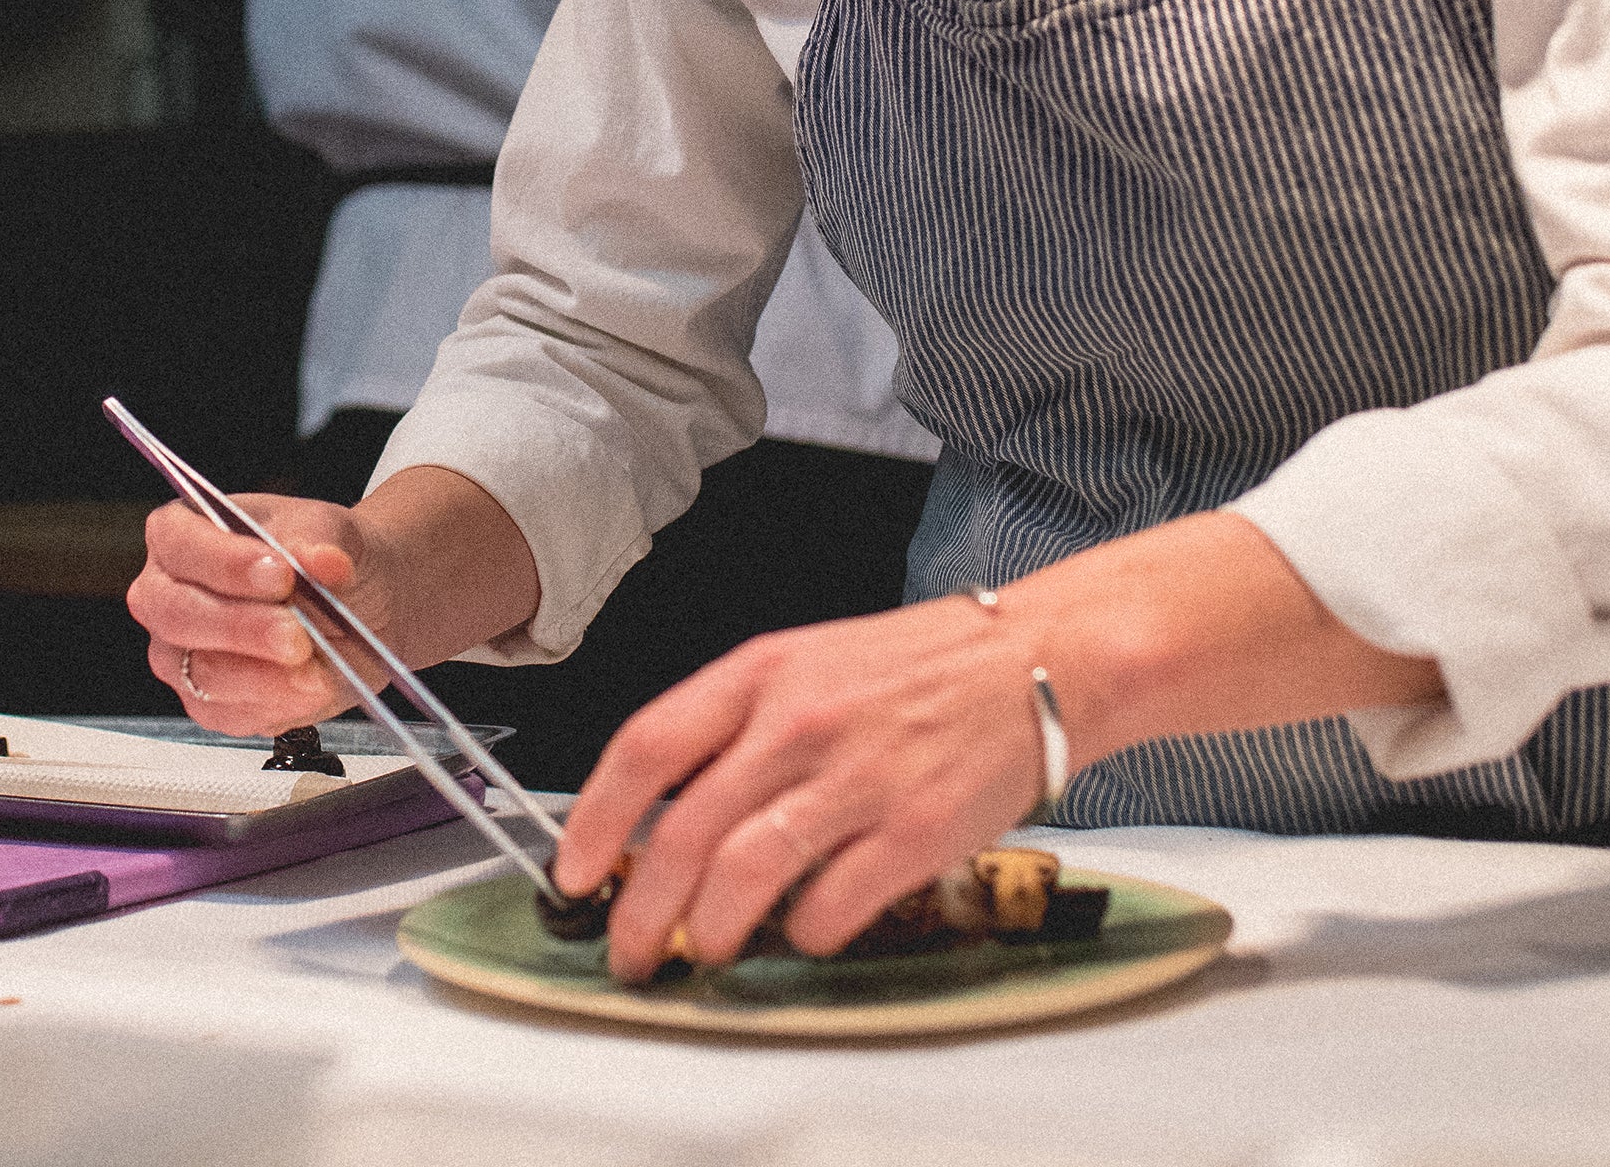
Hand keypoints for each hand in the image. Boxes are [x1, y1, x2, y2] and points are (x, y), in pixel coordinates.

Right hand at [120, 463, 546, 741]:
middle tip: (300, 633)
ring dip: (255, 673)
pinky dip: (266, 709)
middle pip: (169, 612)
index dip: (221, 561)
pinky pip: (221, 715)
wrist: (368, 601)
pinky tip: (307, 693)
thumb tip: (326, 561)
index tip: (280, 572)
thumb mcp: (346, 539)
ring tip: (316, 664)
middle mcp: (174, 593)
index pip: (175, 541)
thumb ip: (331, 545)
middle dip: (237, 627)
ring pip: (191, 670)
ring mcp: (187, 652)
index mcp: (190, 534)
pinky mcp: (212, 699)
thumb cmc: (344, 559)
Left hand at [553, 595, 1047, 983]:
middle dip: (642, 909)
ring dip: (709, 930)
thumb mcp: (805, 662)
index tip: (573, 872)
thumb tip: (666, 811)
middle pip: (685, 831)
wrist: (1035, 659)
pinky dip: (803, 934)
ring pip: (745, 873)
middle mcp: (799, 722)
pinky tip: (803, 932)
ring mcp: (857, 777)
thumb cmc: (918, 668)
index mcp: (761, 673)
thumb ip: (735, 726)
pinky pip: (831, 905)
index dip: (596, 821)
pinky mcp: (913, 831)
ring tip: (705, 950)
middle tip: (631, 948)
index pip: (646, 748)